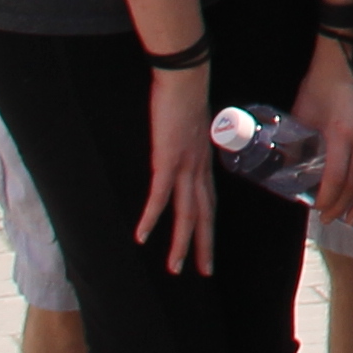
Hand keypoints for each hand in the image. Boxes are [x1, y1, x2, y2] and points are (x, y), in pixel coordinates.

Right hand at [135, 63, 219, 274]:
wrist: (185, 79)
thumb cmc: (185, 98)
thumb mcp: (191, 128)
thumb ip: (187, 145)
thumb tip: (179, 150)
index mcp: (203, 163)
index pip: (209, 203)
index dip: (209, 228)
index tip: (209, 250)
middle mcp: (198, 170)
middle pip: (204, 215)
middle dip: (204, 246)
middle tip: (204, 272)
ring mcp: (185, 167)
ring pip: (186, 213)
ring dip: (180, 242)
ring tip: (175, 267)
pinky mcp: (168, 160)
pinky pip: (160, 196)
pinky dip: (152, 217)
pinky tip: (142, 236)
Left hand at [297, 39, 352, 227]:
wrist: (348, 55)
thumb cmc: (322, 81)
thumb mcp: (303, 112)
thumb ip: (299, 139)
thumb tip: (290, 163)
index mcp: (342, 134)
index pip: (336, 178)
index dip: (328, 199)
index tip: (318, 211)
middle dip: (344, 206)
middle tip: (333, 220)